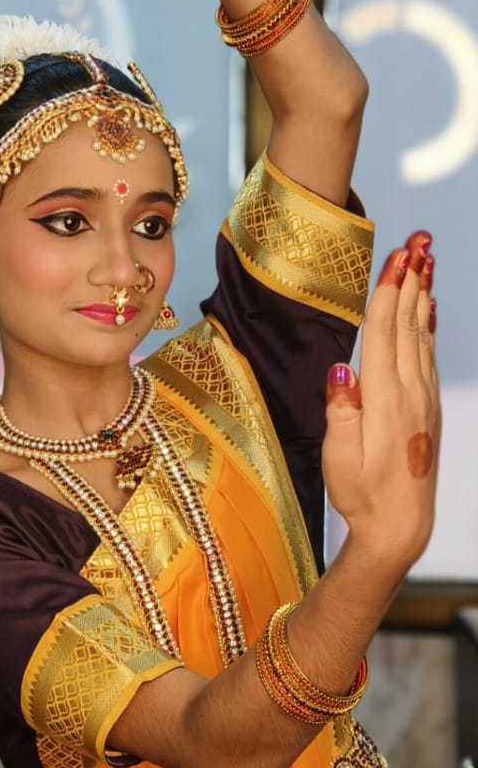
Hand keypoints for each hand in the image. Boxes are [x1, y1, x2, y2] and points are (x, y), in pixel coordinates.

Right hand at [322, 231, 438, 568]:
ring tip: (425, 261)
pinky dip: (427, 325)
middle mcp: (412, 393)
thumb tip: (340, 369)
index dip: (390, 292)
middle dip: (411, 280)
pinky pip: (427, 355)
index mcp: (387, 400)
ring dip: (422, 295)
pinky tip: (427, 309)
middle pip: (409, 325)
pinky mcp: (428, 409)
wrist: (400, 527)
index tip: (397, 256)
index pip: (386, 334)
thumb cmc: (361, 493)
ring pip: (421, 335)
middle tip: (418, 241)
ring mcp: (424, 400)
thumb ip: (341, 413)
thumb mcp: (339, 459)